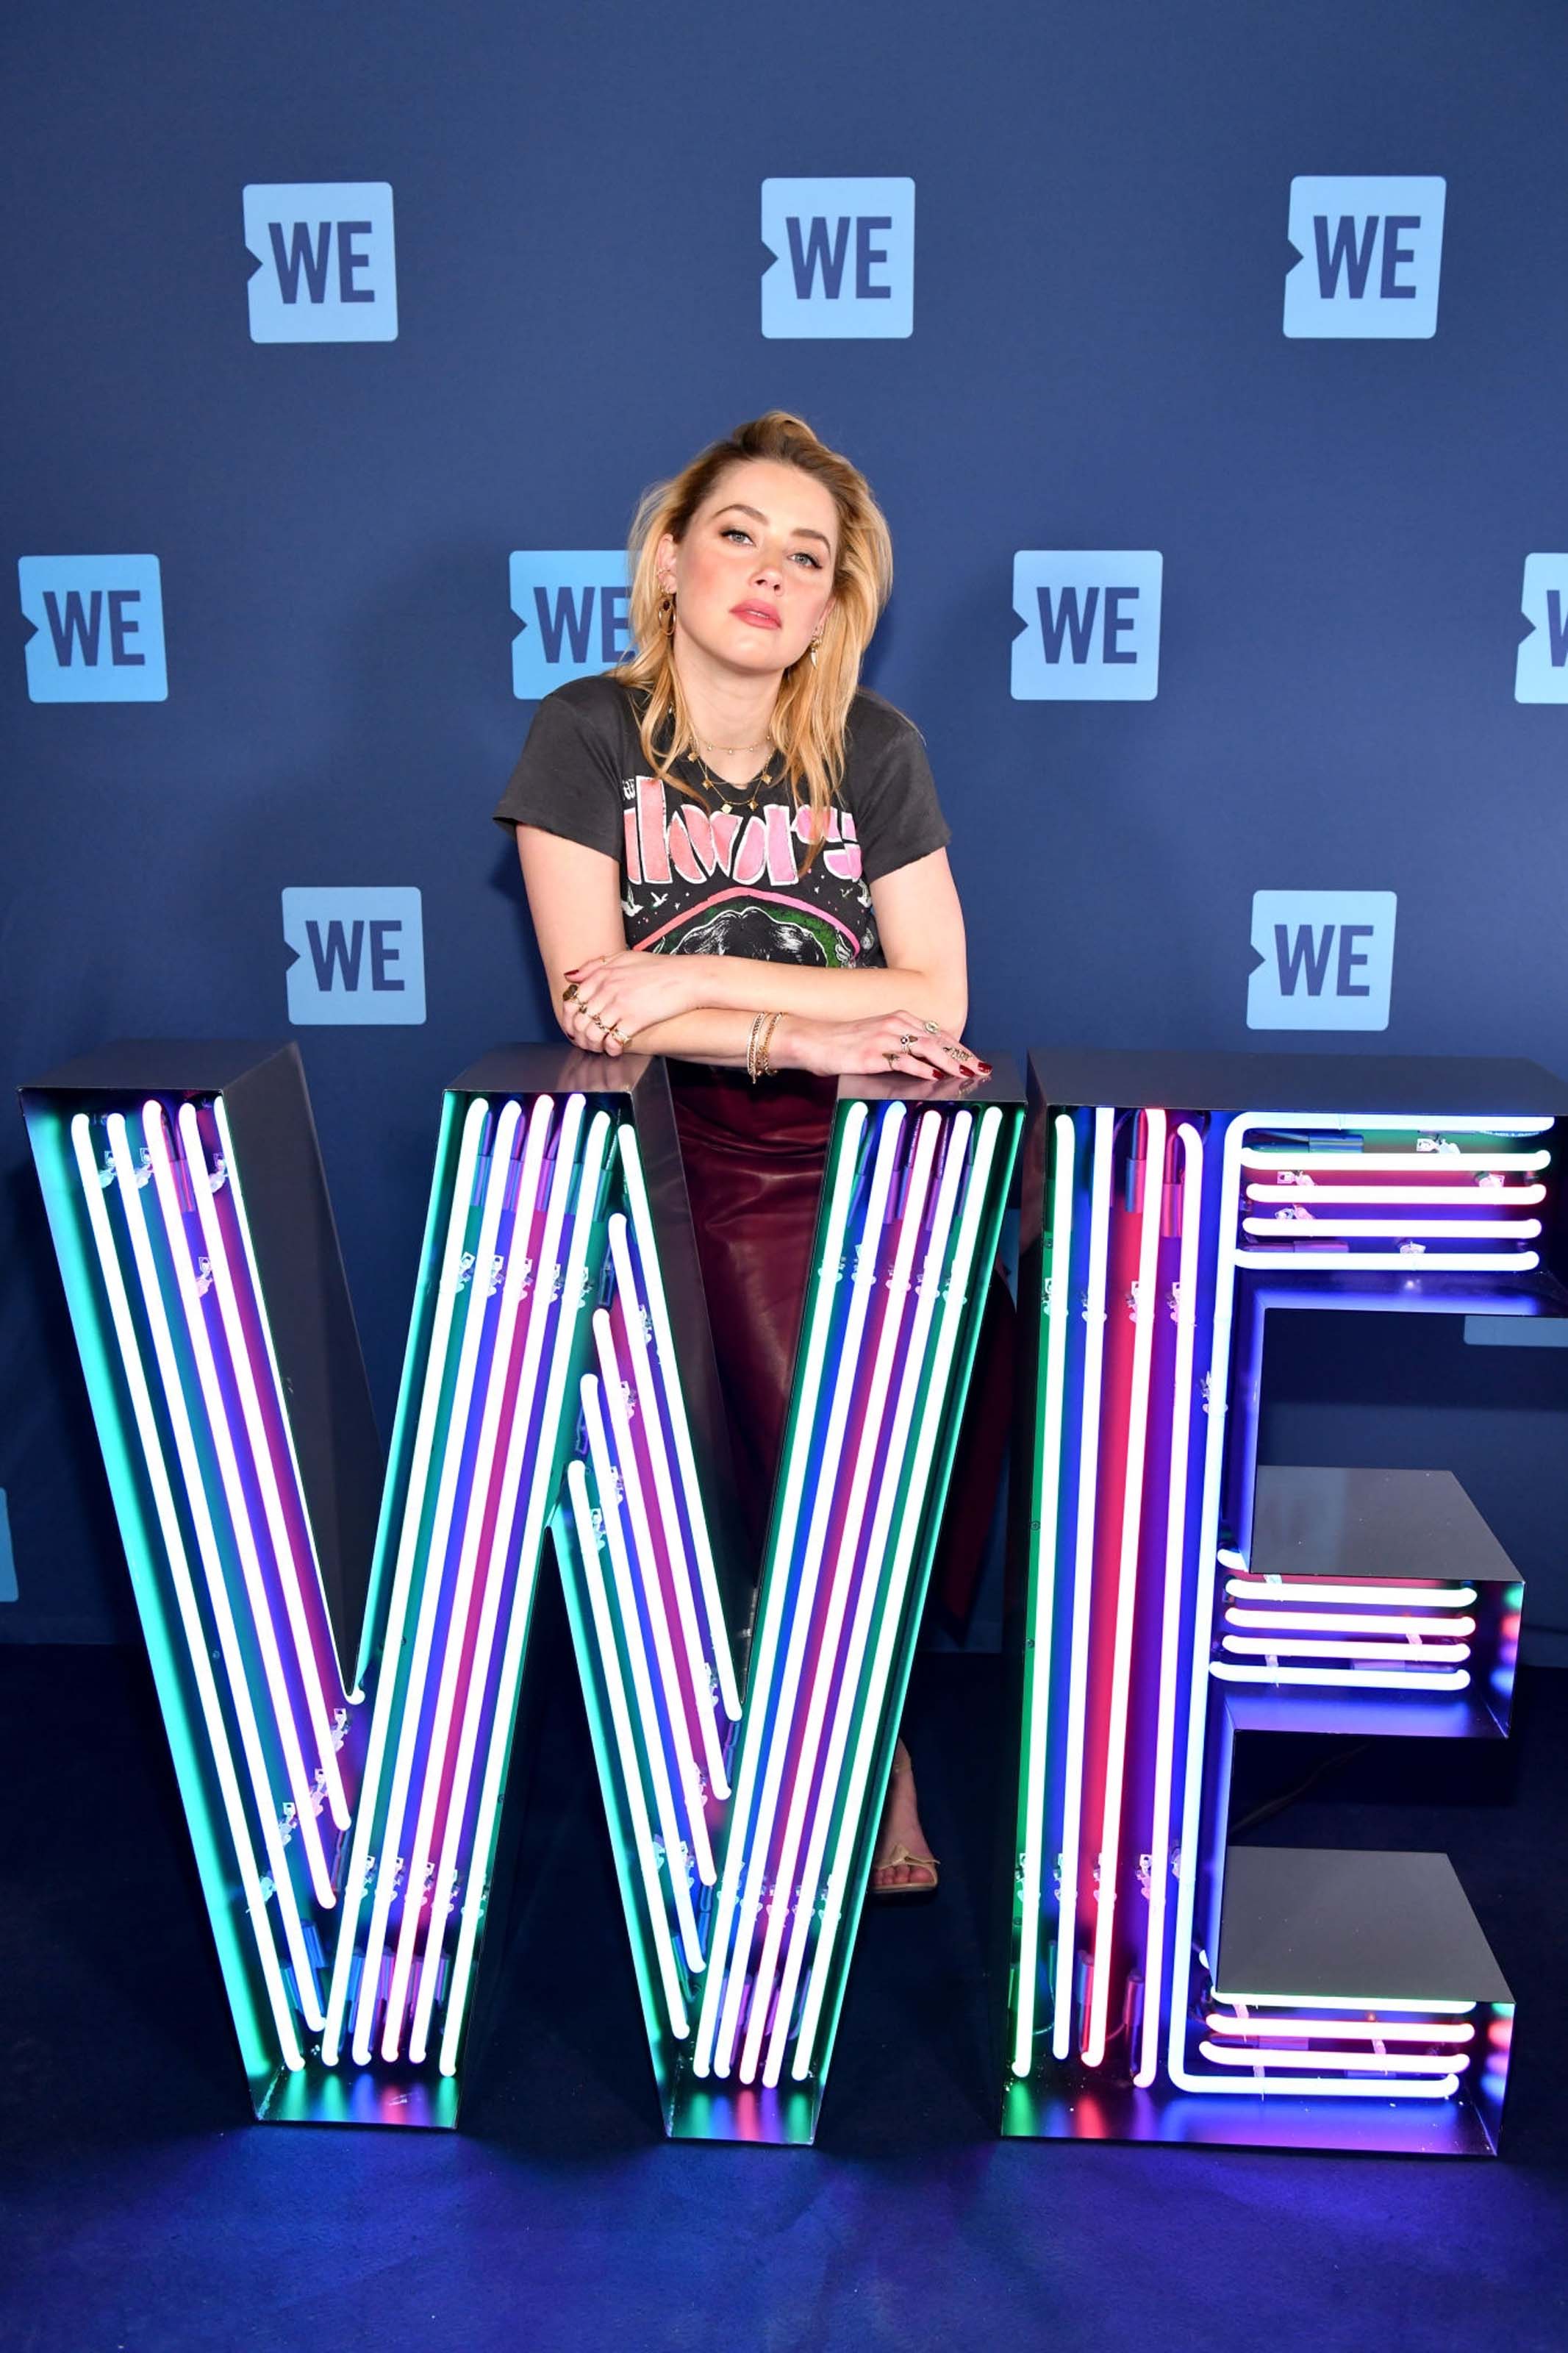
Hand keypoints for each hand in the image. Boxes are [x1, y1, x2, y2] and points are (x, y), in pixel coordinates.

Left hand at [559, 949, 701, 1054]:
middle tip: (586, 1042)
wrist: (687, 977)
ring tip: (600, 1048)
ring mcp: (620, 1005)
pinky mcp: (634, 1020)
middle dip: (579, 1036)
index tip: (575, 1028)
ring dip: (593, 1045)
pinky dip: (610, 1050)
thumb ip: (595, 966)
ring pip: (591, 1033)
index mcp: (603, 974)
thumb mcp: (624, 957)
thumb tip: (570, 976)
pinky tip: (615, 1050)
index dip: (569, 1019)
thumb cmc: (659, 968)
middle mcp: (607, 989)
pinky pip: (612, 1041)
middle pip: (579, 1020)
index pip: (571, 1001)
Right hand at [779, 1010, 989, 1081]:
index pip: (938, 1035)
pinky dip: (921, 1069)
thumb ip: (901, 1048)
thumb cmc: (843, 1044)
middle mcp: (896, 1024)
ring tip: (966, 1074)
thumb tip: (926, 1064)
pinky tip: (935, 1077)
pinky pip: (903, 1061)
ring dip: (949, 1062)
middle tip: (981, 1070)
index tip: (976, 1061)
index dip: (960, 1049)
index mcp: (900, 1019)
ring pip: (926, 1048)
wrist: (812, 1040)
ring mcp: (885, 1037)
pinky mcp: (873, 1053)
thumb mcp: (877, 1041)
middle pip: (938, 1041)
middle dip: (963, 1056)